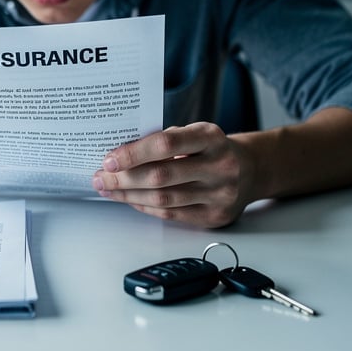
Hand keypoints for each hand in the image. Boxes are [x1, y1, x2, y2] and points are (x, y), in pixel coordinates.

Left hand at [92, 122, 258, 227]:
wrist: (250, 170)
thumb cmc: (211, 149)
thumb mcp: (194, 133)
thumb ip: (163, 140)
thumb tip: (119, 155)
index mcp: (211, 137)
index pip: (166, 144)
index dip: (134, 153)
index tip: (109, 159)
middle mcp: (219, 166)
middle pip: (161, 176)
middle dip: (124, 178)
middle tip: (101, 177)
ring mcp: (220, 194)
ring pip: (164, 199)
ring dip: (130, 195)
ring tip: (109, 189)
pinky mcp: (215, 217)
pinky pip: (172, 214)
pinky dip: (146, 207)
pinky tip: (130, 200)